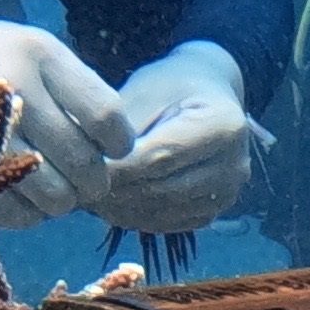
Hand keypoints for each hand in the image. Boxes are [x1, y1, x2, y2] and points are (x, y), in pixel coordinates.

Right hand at [0, 0, 126, 221]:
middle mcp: (19, 90)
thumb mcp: (7, 45)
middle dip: (86, 186)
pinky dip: (20, 216)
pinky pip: (17, 215)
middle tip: (70, 185)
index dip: (114, 148)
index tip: (104, 154)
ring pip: (57, 200)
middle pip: (87, 168)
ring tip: (34, 189)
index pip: (109, 119)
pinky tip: (3, 195)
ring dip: (53, 205)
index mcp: (39, 53)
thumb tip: (108, 141)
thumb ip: (60, 85)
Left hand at [90, 41, 265, 234]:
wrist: (208, 97)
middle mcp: (235, 167)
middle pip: (162, 189)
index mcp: (223, 126)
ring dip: (119, 209)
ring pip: (161, 212)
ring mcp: (228, 195)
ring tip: (87, 195)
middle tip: (74, 187)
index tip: (79, 168)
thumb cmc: (172, 85)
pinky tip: (110, 204)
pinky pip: (167, 224)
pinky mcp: (213, 213)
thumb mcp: (145, 90)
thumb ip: (121, 128)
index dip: (117, 168)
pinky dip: (134, 218)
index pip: (160, 157)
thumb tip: (86, 163)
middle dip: (114, 191)